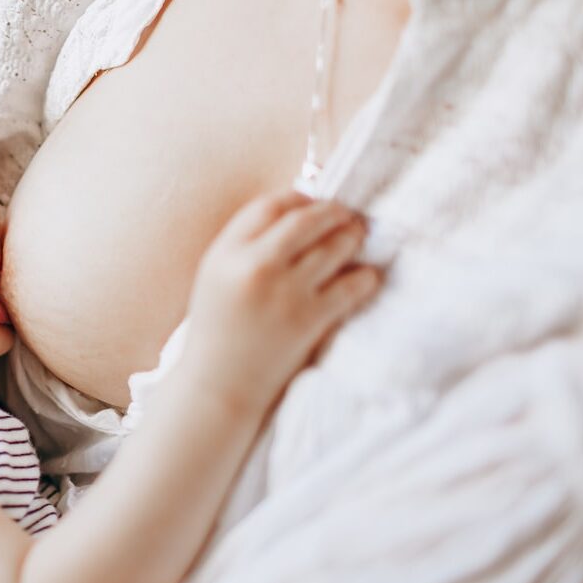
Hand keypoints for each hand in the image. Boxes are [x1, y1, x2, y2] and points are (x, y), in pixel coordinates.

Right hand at [179, 191, 380, 416]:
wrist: (220, 384)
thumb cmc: (218, 329)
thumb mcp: (215, 277)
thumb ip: (244, 245)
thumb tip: (293, 212)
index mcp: (225, 254)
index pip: (269, 206)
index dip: (296, 197)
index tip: (311, 202)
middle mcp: (255, 267)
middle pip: (305, 219)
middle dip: (333, 212)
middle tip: (346, 216)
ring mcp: (285, 293)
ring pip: (334, 247)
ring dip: (352, 237)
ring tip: (358, 237)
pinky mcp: (310, 319)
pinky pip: (351, 286)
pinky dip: (365, 277)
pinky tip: (367, 276)